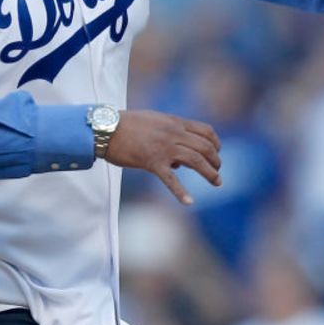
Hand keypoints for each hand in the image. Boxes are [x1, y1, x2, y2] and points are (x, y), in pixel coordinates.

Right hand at [104, 110, 221, 204]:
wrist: (106, 128)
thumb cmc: (126, 125)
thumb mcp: (153, 122)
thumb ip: (169, 135)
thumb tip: (178, 161)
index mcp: (174, 123)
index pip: (205, 131)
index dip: (215, 143)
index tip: (216, 153)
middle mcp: (173, 134)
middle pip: (205, 147)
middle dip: (215, 161)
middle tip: (217, 172)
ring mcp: (164, 148)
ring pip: (196, 161)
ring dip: (210, 173)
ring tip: (217, 182)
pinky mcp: (152, 162)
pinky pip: (170, 179)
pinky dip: (181, 192)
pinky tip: (189, 202)